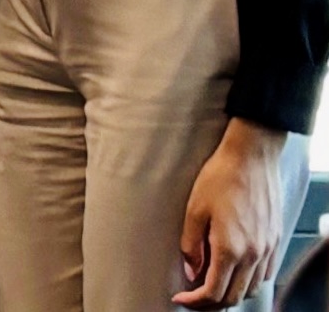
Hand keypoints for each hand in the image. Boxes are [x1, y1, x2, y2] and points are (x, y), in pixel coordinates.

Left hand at [175, 118, 294, 306]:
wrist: (251, 157)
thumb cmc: (220, 178)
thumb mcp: (194, 210)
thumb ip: (191, 245)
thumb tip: (191, 272)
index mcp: (230, 249)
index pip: (214, 293)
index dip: (195, 302)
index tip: (181, 299)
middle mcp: (253, 254)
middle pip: (234, 297)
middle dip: (211, 303)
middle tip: (193, 297)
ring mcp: (268, 249)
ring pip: (251, 288)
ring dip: (230, 293)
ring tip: (210, 285)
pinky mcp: (275, 240)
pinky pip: (264, 274)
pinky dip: (248, 281)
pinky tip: (233, 271)